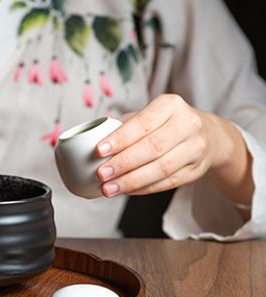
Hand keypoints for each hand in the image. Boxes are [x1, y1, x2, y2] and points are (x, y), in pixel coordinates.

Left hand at [94, 94, 250, 201]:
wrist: (206, 135)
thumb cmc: (165, 124)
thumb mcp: (148, 115)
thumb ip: (123, 126)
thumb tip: (89, 140)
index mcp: (171, 105)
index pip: (143, 123)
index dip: (120, 139)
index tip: (99, 150)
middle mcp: (188, 124)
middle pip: (153, 148)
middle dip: (123, 163)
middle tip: (101, 174)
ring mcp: (195, 148)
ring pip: (161, 169)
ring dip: (131, 181)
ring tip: (109, 188)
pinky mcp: (196, 170)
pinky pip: (167, 183)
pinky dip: (144, 189)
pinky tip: (126, 191)